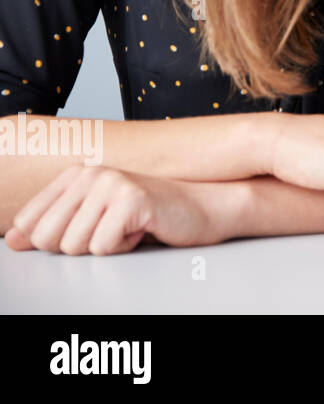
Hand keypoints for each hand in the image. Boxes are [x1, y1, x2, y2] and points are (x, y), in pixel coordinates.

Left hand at [4, 165, 230, 254]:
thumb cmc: (152, 215)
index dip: (53, 241)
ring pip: (75, 246)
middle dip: (79, 246)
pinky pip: (104, 247)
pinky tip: (143, 229)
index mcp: (77, 174)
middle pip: (48, 238)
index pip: (29, 223)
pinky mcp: (132, 199)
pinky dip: (125, 248)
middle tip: (110, 231)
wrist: (206, 208)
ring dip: (105, 247)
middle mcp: (90, 173)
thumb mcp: (95, 219)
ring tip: (129, 228)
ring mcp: (112, 183)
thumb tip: (14, 240)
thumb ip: (53, 226)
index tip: (88, 231)